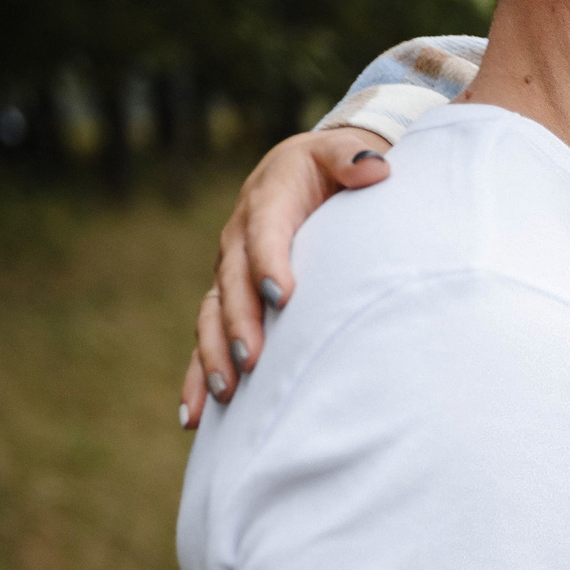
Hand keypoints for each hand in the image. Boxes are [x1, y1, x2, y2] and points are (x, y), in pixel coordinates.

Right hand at [180, 128, 390, 426]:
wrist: (303, 173)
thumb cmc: (330, 168)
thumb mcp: (341, 152)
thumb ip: (354, 158)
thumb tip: (375, 169)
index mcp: (267, 204)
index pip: (264, 234)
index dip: (269, 263)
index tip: (282, 296)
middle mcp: (239, 242)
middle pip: (232, 284)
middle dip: (240, 323)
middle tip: (254, 359)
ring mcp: (230, 275)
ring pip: (213, 317)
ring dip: (214, 355)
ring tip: (225, 393)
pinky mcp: (230, 302)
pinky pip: (207, 339)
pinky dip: (196, 375)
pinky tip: (194, 417)